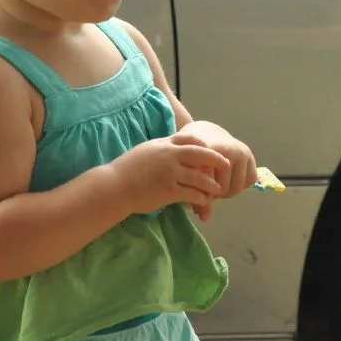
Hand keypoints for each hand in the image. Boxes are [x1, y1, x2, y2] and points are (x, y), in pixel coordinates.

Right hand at [111, 137, 229, 215]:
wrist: (114, 186)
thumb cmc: (126, 170)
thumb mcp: (145, 151)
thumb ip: (162, 149)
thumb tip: (173, 149)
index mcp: (164, 144)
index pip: (190, 139)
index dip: (204, 145)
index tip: (212, 150)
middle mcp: (170, 156)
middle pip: (201, 154)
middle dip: (217, 159)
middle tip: (227, 165)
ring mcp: (171, 173)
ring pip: (200, 177)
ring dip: (211, 184)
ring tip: (217, 190)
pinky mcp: (169, 190)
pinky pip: (192, 193)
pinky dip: (201, 198)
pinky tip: (204, 201)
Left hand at [171, 121, 257, 204]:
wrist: (205, 133)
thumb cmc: (192, 155)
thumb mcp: (189, 172)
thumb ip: (194, 194)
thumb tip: (205, 219)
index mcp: (208, 152)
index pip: (209, 185)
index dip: (205, 196)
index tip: (200, 197)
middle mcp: (227, 150)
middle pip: (224, 189)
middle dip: (216, 194)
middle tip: (209, 191)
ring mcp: (240, 152)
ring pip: (237, 187)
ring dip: (228, 192)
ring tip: (218, 187)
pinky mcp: (250, 155)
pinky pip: (249, 181)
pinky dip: (240, 185)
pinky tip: (230, 179)